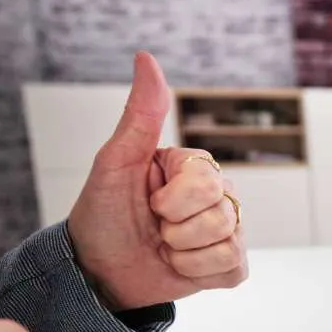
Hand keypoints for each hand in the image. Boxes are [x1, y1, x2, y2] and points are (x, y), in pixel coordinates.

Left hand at [67, 52, 246, 310]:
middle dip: (177, 229)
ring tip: (165, 247)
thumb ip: (141, 114)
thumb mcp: (116, 162)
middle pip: (221, 214)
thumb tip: (146, 58)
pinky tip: (180, 265)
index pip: (207, 182)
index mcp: (194, 167)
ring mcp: (228, 230)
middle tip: (155, 227)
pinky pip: (233, 267)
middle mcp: (218, 194)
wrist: (98, 269)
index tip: (148, 200)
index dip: (172, 200)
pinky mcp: (230, 265)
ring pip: (227, 243)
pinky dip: (199, 273)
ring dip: (184, 253)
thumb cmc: (104, 213)